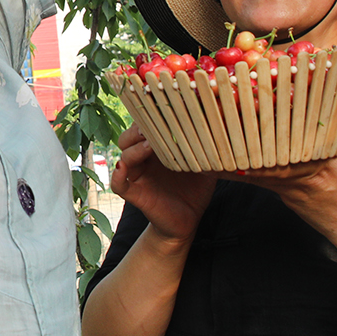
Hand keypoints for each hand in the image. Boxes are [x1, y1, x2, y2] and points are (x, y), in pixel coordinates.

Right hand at [109, 122, 216, 245]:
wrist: (188, 220)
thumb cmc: (194, 191)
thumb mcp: (204, 166)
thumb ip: (207, 150)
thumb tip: (219, 132)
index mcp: (157, 151)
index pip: (144, 128)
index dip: (148, 120)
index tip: (162, 115)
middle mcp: (144, 161)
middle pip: (127, 139)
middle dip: (136, 131)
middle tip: (150, 128)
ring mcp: (138, 177)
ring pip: (124, 157)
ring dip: (134, 149)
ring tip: (149, 146)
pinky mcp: (136, 194)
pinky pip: (119, 185)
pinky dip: (117, 176)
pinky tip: (121, 168)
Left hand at [227, 90, 336, 256]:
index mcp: (312, 162)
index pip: (281, 139)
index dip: (263, 123)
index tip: (248, 104)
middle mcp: (291, 175)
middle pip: (257, 151)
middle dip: (238, 132)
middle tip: (218, 112)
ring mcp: (282, 186)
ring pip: (251, 165)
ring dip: (232, 149)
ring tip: (210, 133)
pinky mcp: (279, 193)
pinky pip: (255, 177)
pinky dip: (239, 166)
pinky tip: (218, 160)